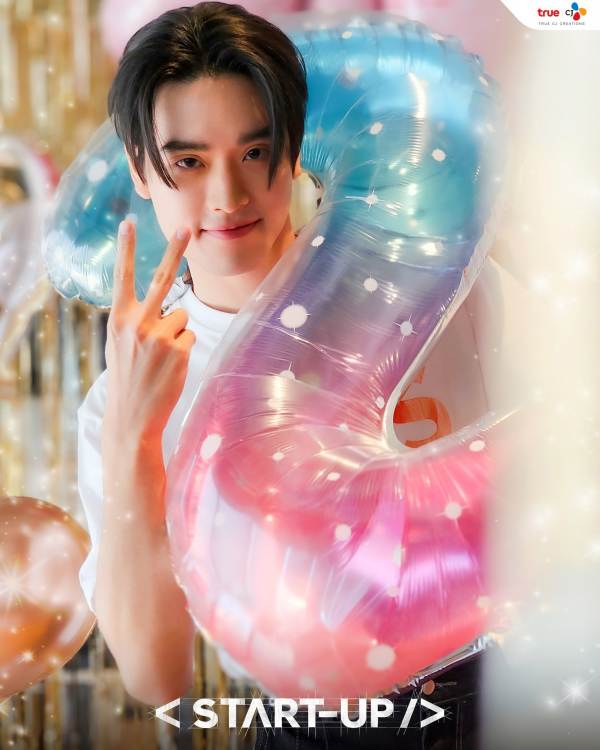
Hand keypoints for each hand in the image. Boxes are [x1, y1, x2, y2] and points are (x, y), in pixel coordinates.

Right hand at [103, 220, 196, 444]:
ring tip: (161, 356)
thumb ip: (133, 321)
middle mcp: (138, 323)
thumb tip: (161, 305)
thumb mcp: (118, 345)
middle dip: (174, 249)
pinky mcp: (180, 349)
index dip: (126, 249)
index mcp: (119, 320)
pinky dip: (185, 348)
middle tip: (185, 226)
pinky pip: (190, 335)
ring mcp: (160, 336)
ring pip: (182, 316)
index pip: (122, 278)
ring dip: (177, 332)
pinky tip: (171, 366)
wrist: (132, 415)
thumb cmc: (127, 377)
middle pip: (162, 278)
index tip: (129, 222)